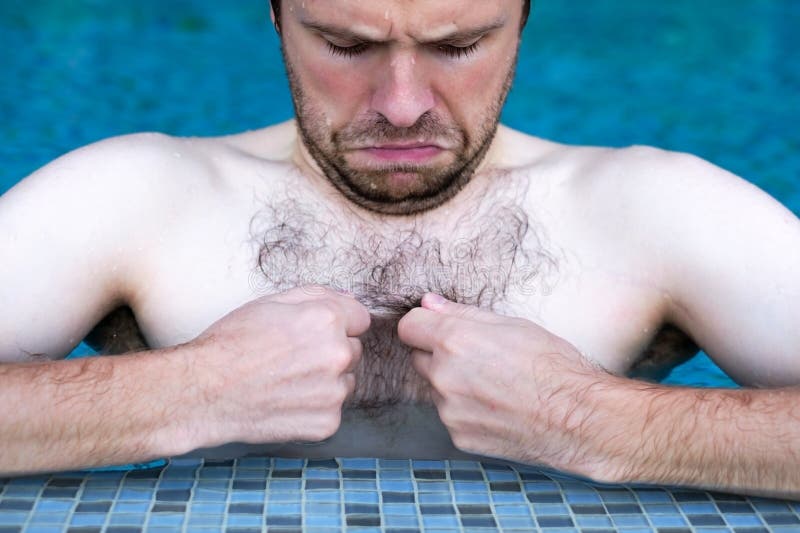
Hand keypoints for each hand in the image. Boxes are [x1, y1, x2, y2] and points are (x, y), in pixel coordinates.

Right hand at [180, 285, 369, 447]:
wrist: (204, 392)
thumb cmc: (231, 344)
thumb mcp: (271, 303)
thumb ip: (317, 296)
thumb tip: (346, 300)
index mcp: (327, 320)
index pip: (360, 318)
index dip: (337, 323)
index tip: (316, 332)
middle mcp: (338, 355)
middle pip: (354, 349)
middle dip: (332, 351)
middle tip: (293, 357)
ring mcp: (334, 392)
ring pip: (345, 381)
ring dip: (326, 380)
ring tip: (286, 380)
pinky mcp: (327, 422)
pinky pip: (332, 409)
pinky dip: (315, 407)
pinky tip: (286, 401)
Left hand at [398, 293, 605, 473]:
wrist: (578, 418)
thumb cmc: (553, 365)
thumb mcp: (513, 325)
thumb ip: (463, 314)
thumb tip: (429, 303)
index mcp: (455, 341)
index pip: (408, 327)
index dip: (423, 325)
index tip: (438, 329)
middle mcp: (444, 376)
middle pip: (420, 359)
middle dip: (440, 356)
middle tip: (480, 358)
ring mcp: (450, 410)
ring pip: (437, 390)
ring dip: (454, 386)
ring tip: (496, 386)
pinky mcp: (459, 436)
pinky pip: (452, 417)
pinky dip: (468, 412)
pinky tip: (499, 409)